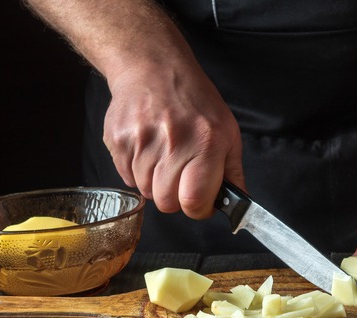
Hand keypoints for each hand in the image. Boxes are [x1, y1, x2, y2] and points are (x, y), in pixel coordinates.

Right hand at [103, 61, 244, 218]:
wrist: (153, 68)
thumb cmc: (195, 102)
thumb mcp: (227, 132)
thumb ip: (233, 173)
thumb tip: (238, 205)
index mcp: (205, 143)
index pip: (194, 201)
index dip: (198, 209)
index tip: (200, 202)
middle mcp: (173, 143)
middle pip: (166, 203)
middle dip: (176, 197)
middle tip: (181, 176)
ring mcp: (141, 141)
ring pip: (145, 191)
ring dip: (155, 183)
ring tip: (164, 155)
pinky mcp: (118, 141)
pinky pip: (127, 178)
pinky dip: (137, 171)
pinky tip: (148, 149)